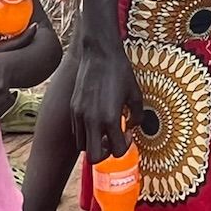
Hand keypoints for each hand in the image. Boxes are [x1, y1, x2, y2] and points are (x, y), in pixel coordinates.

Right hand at [72, 31, 142, 163]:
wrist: (99, 53)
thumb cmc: (119, 72)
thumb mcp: (135, 94)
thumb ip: (137, 115)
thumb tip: (131, 126)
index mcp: (110, 119)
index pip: (116, 151)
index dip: (125, 146)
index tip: (127, 133)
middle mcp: (92, 120)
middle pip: (94, 157)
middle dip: (106, 152)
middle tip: (113, 139)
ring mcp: (80, 115)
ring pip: (82, 146)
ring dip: (94, 143)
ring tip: (103, 130)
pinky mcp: (73, 108)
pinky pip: (76, 131)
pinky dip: (86, 132)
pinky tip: (96, 119)